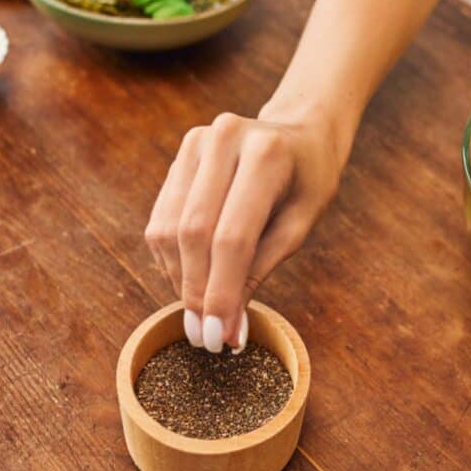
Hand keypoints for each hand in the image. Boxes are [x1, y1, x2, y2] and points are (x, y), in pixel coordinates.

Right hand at [145, 109, 344, 352]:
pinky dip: (171, 259)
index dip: (221, 293)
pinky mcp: (180, 155)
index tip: (219, 338)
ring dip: (179, 280)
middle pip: (193, 233)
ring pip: (168, 229)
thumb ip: (260, 271)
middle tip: (204, 338)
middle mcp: (224, 139)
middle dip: (196, 293)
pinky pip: (161, 219)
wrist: (301, 132)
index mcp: (266, 155)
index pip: (232, 237)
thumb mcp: (300, 226)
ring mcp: (196, 143)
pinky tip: (193, 279)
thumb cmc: (309, 182)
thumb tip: (227, 331)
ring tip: (201, 311)